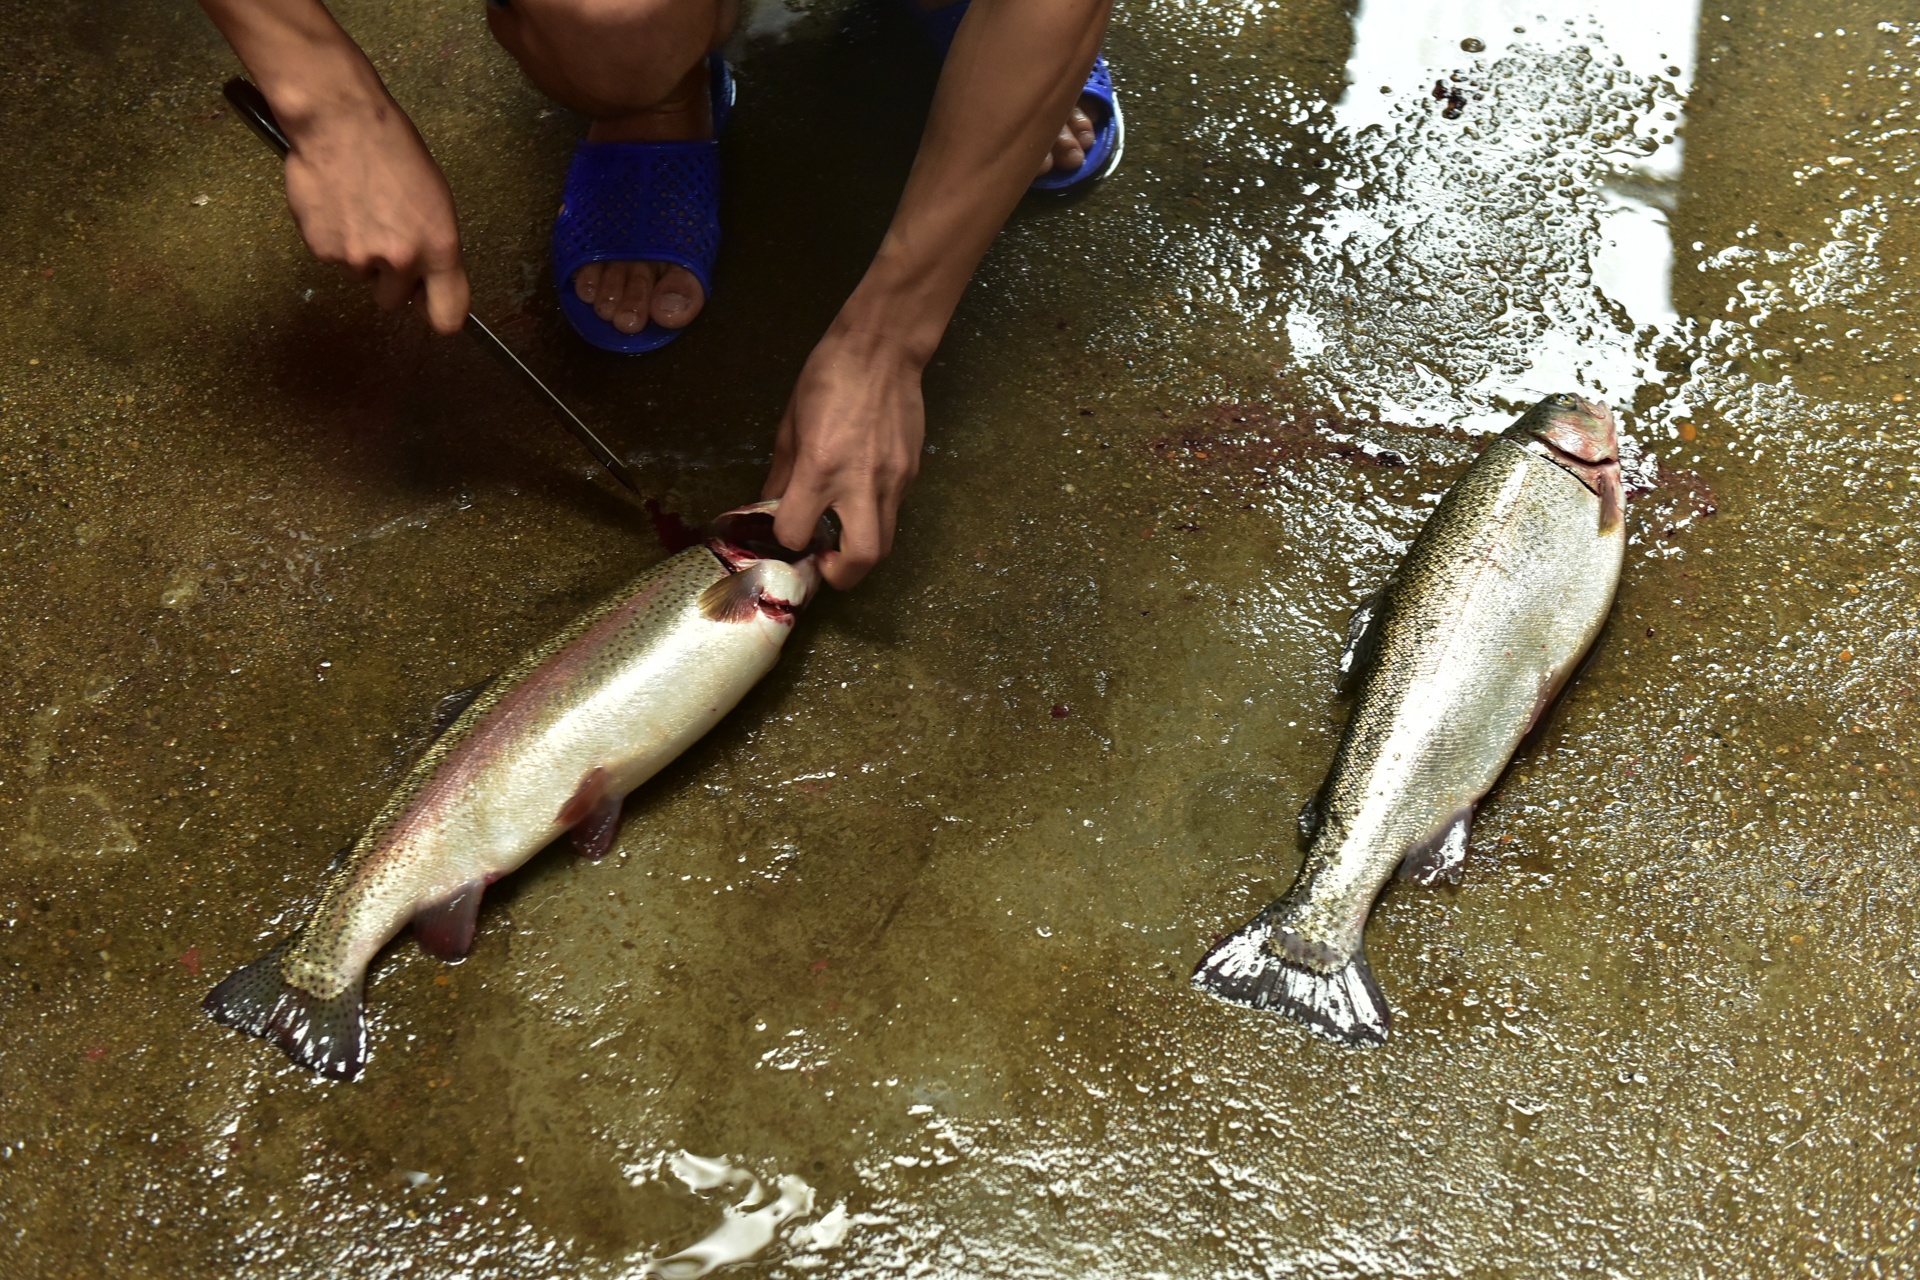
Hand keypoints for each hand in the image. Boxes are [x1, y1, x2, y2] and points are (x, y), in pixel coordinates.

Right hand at [278, 78, 469, 333]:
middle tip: (384, 240)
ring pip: (361, 278)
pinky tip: (337, 205)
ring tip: (359, 210)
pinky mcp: (322, 250)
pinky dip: (333, 239)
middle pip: (394, 302)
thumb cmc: (394, 151)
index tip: (430, 306)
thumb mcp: (435, 199)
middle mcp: (401, 260)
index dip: (437, 314)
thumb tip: (428, 281)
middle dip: (390, 280)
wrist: (340, 122)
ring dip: (361, 255)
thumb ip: (434, 247)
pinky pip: (332, 259)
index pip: (447, 318)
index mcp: (439, 248)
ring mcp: (358, 259)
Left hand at [763, 326, 925, 589]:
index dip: (787, 538)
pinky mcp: (912, 473)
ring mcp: (893, 480)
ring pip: (886, 543)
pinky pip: (894, 511)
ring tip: (843, 537)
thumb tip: (773, 504)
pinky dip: (875, 517)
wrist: (882, 348)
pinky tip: (862, 495)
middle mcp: (861, 482)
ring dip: (861, 552)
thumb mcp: (791, 424)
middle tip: (825, 562)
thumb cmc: (828, 377)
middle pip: (861, 558)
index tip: (787, 528)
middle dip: (840, 574)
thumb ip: (783, 472)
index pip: (797, 532)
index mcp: (821, 468)